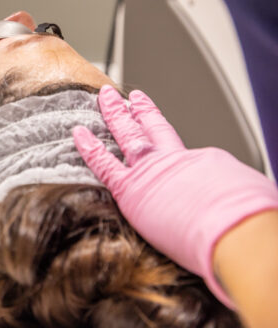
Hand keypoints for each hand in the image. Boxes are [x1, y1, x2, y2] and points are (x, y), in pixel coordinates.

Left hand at [73, 85, 277, 307]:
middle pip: (154, 127)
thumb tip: (234, 203)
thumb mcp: (251, 198)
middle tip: (129, 97)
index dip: (180, 152)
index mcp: (208, 162)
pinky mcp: (131, 190)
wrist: (238, 233)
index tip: (173, 145)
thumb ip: (232, 195)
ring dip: (113, 114)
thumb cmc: (250, 222)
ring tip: (103, 97)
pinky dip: (88, 147)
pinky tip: (77, 133)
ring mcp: (152, 171)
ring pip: (127, 134)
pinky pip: (103, 164)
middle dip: (140, 110)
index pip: (188, 155)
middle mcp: (177, 160)